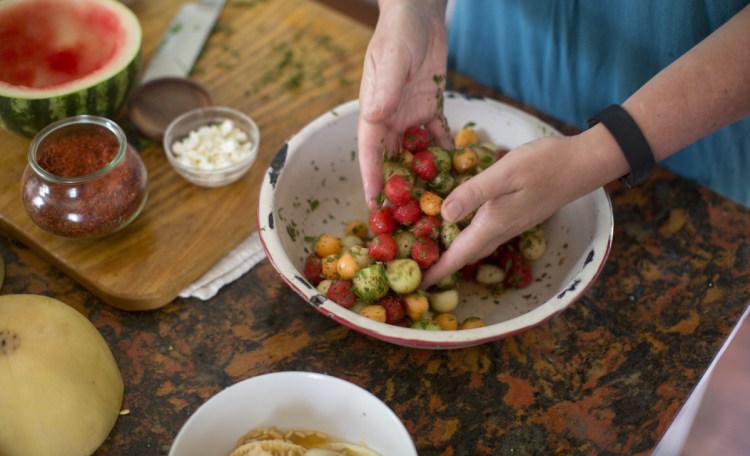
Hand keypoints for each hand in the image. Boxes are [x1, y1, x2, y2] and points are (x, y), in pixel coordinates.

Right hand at [357, 0, 451, 210]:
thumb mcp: (392, 60)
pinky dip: (445, 154)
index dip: (371, 179)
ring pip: (415, 153)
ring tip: (434, 201)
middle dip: (398, 186)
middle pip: (392, 159)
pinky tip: (455, 173)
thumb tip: (375, 117)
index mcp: (374, 112)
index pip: (370, 152)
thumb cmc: (398, 34)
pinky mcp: (431, 108)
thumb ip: (386, 89)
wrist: (419, 14)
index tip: (373, 204)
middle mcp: (391, 119)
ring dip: (422, 175)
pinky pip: (438, 137)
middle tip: (406, 213)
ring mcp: (411, 115)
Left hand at [421, 131, 615, 286]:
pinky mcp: (515, 215)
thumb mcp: (505, 173)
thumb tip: (443, 215)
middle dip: (441, 266)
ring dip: (453, 253)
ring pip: (475, 246)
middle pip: (465, 256)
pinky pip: (484, 233)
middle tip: (416, 269)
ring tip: (430, 252)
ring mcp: (510, 224)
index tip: (417, 284)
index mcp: (492, 224)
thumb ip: (474, 193)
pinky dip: (466, 236)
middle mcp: (500, 230)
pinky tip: (457, 225)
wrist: (583, 164)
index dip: (437, 271)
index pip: (459, 256)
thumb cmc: (545, 164)